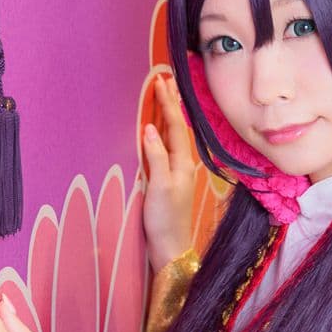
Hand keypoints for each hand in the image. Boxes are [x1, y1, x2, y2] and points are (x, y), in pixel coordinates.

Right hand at [142, 73, 196, 272]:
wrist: (169, 249)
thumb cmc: (165, 220)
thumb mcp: (160, 186)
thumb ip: (156, 157)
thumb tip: (150, 128)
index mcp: (181, 163)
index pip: (174, 126)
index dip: (167, 103)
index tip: (160, 82)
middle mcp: (181, 166)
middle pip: (176, 128)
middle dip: (170, 104)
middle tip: (165, 81)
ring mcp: (174, 174)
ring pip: (171, 138)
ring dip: (166, 117)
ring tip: (162, 98)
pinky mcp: (166, 183)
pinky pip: (165, 149)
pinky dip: (160, 135)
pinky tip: (156, 133)